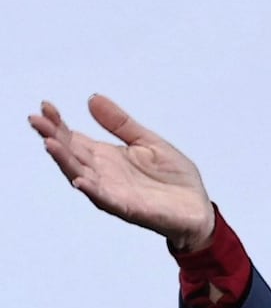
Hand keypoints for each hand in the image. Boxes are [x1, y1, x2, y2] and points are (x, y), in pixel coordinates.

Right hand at [29, 95, 215, 250]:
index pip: (75, 139)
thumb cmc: (172, 178)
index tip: (46, 106)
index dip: (59, 124)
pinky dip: (94, 191)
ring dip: (65, 162)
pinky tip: (80, 180)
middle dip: (53, 138)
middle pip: (72, 156)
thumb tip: (93, 98)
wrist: (198, 208)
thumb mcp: (148, 141)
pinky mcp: (131, 208)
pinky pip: (108, 200)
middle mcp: (105, 175)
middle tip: (36, 120)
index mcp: (107, 158)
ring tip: (50, 144)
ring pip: (83, 177)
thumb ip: (120, 123)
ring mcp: (115, 192)